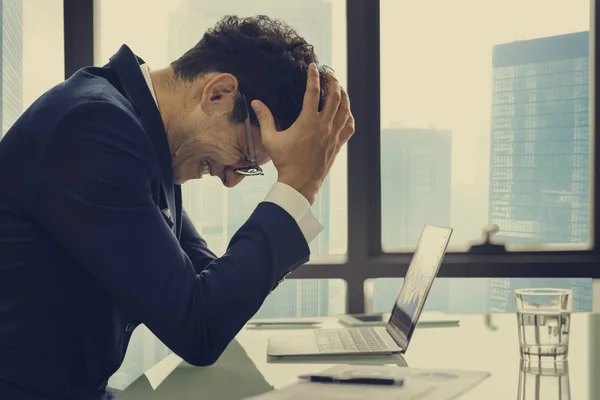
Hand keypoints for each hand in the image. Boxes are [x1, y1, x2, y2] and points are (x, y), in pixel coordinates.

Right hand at [251, 63, 354, 204]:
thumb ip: (265, 118)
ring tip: (340, 89)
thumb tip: (256, 103)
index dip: (313, 76)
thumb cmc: (284, 162)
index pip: (313, 91)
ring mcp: (333, 135)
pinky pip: (349, 127)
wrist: (300, 182)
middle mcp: (324, 126)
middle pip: (335, 96)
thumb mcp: (271, 139)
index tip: (312, 67)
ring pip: (345, 109)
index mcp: (308, 121)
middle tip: (329, 74)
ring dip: (344, 96)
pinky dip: (349, 117)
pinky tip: (346, 113)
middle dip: (333, 81)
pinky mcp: (338, 144)